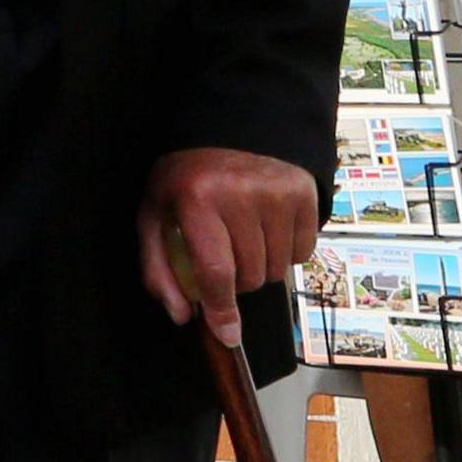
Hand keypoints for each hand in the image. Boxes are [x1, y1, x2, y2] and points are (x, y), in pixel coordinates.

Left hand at [138, 145, 319, 343]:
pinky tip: (268, 227)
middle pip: (250, 277)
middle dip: (236, 278)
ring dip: (261, 266)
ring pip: (278, 270)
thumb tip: (180, 315)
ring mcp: (278, 194)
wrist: (232, 126)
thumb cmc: (188, 175)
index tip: (228, 335)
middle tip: (224, 252)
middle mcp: (241, 197)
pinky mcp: (306, 194)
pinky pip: (303, 252)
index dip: (222, 310)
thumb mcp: (155, 211)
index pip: (216, 272)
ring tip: (244, 235)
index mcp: (197, 200)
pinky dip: (286, 251)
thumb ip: (158, 266)